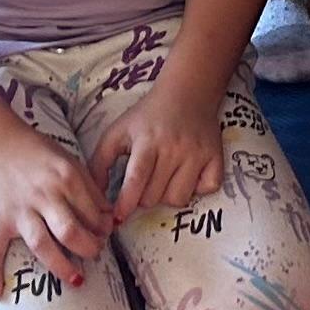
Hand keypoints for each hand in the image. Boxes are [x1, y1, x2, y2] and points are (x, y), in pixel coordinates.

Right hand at [0, 121, 110, 298]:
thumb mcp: (70, 161)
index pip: (92, 211)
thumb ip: (89, 187)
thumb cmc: (38, 153)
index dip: (103, 227)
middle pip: (70, 231)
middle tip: (95, 254)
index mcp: (65, 178)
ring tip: (76, 279)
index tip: (105, 234)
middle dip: (88, 248)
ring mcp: (19, 211)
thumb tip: (108, 215)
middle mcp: (43, 196)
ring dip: (60, 265)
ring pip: (41, 244)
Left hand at [88, 74, 228, 217]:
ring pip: (178, 198)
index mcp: (147, 141)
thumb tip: (94, 194)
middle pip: (154, 196)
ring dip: (167, 196)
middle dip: (143, 198)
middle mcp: (174, 148)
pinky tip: (188, 176)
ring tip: (164, 180)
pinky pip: (207, 189)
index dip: (126, 202)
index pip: (136, 179)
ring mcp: (197, 153)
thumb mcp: (118, 131)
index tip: (118, 216)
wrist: (187, 93)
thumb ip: (99, 161)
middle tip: (144, 184)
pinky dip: (197, 189)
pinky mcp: (215, 157)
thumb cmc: (148, 116)